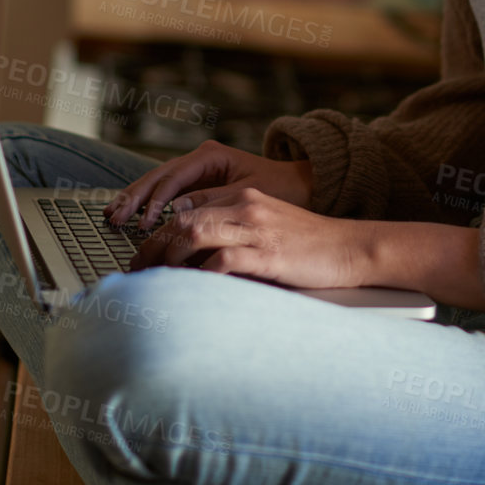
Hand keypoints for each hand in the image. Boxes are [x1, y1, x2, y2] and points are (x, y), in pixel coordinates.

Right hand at [104, 140, 313, 230]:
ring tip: (113, 216)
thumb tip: (177, 213)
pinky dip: (147, 203)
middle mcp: (200, 159)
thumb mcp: (248, 196)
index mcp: (211, 156)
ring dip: (135, 199)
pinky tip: (131, 216)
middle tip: (114, 218)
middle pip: (158, 176)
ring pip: (157, 183)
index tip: (144, 224)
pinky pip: (166, 192)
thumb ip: (212, 201)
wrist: (301, 185)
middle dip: (135, 197)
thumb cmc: (281, 189)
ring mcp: (197, 170)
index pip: (174, 177)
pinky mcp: (197, 184)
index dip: (155, 201)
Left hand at [127, 186, 371, 290]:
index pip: (187, 206)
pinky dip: (198, 275)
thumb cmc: (307, 243)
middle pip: (183, 218)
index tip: (142, 254)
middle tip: (135, 270)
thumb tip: (190, 255)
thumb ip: (231, 230)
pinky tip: (188, 289)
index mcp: (243, 195)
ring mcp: (256, 228)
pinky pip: (222, 260)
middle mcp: (245, 205)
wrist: (349, 247)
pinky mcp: (268, 254)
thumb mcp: (265, 226)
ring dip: (166, 258)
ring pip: (194, 233)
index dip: (158, 230)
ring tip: (152, 279)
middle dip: (152, 246)